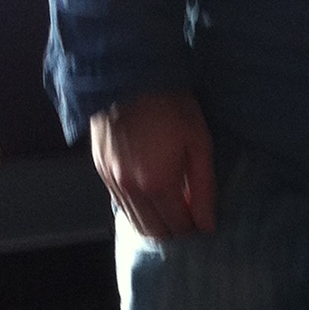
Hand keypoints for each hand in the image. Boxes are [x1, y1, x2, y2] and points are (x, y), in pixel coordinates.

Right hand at [91, 91, 216, 238]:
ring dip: (155, 224)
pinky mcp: (100, 171)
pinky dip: (137, 210)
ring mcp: (111, 181)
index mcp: (158, 184)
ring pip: (134, 221)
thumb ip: (204, 189)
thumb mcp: (199, 145)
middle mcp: (130, 189)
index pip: (178, 226)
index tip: (205, 226)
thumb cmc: (172, 107)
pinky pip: (120, 204)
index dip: (194, 230)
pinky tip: (151, 201)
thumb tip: (208, 225)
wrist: (129, 77)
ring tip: (173, 214)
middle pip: (154, 231)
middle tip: (190, 222)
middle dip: (174, 232)